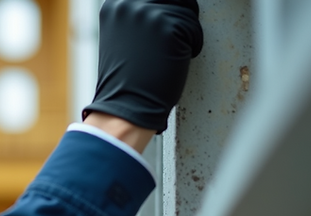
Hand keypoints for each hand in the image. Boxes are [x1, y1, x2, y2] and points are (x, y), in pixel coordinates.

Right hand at [83, 0, 203, 132]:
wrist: (125, 108)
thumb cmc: (126, 81)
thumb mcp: (123, 37)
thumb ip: (139, 17)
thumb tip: (169, 6)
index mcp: (115, 5)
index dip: (165, 12)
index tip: (163, 31)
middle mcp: (128, 4)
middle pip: (175, 0)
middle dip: (177, 20)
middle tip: (166, 46)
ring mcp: (148, 14)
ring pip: (187, 12)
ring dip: (185, 34)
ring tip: (165, 56)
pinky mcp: (168, 27)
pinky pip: (195, 30)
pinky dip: (191, 48)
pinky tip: (171, 63)